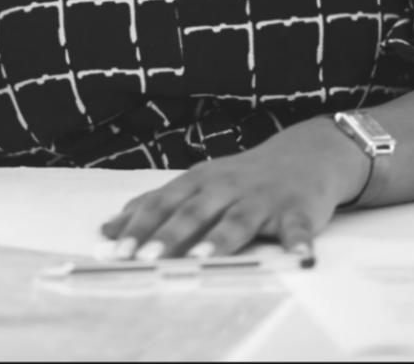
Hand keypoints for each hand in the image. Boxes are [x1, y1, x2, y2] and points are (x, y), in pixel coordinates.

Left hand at [97, 119, 366, 260]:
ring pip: (238, 220)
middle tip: (148, 259)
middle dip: (169, 235)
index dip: (139, 226)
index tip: (116, 249)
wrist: (304, 154)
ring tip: (202, 260)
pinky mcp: (298, 210)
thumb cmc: (240, 177)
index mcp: (198, 182)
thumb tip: (108, 229)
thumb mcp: (195, 184)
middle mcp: (225, 187)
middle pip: (193, 212)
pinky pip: (298, 227)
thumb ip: (156, 205)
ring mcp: (262, 198)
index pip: (162, 204)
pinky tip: (298, 255)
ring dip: (220, 240)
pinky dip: (298, 241)